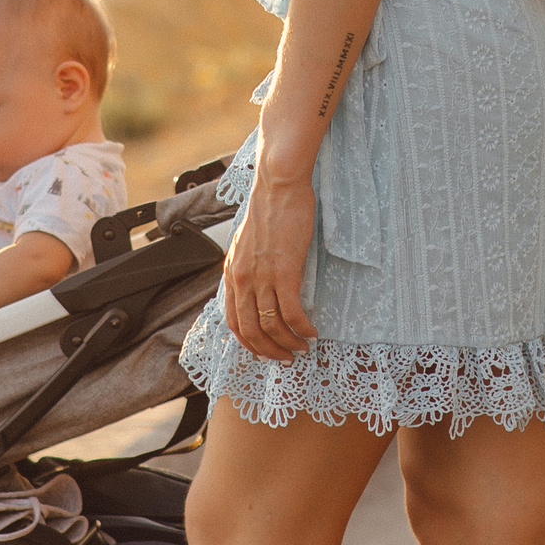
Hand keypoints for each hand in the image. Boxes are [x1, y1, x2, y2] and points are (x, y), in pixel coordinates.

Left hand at [221, 163, 318, 361]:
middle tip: (286, 359)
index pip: (233, 320)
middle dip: (269, 350)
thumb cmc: (268, 209)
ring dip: (288, 343)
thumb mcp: (247, 242)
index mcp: (232, 272)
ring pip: (271, 325)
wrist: (278, 186)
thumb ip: (247, 267)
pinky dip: (302, 328)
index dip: (248, 342)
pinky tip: (313, 332)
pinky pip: (292, 312)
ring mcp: (262, 276)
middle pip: (250, 329)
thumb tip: (256, 288)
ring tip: (303, 347)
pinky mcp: (284, 271)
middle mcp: (242, 278)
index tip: (264, 351)